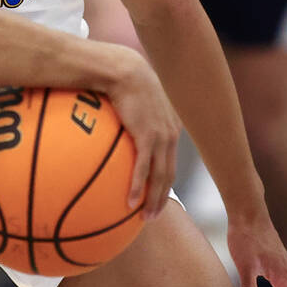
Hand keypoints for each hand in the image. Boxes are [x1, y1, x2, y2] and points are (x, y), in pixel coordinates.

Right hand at [105, 50, 180, 219]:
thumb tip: (116, 121)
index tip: (157, 195)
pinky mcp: (148, 137)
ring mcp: (161, 137)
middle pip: (169, 174)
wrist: (123, 69)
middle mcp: (170, 135)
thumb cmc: (122, 79)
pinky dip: (138, 188)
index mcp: (169, 127)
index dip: (165, 181)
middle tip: (152, 216)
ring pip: (161, 177)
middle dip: (162, 198)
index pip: (169, 160)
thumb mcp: (133, 98)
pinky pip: (144, 169)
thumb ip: (131, 113)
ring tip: (145, 218)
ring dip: (153, 200)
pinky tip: (130, 203)